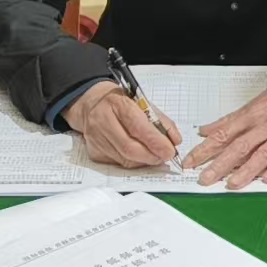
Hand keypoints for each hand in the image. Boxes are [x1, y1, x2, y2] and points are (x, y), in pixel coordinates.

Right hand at [66, 82, 181, 167]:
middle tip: (165, 156)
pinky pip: (117, 163)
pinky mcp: (93, 152)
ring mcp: (96, 138)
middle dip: (151, 156)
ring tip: (155, 156)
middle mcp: (103, 121)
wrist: (91, 104)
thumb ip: (161, 121)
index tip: (169, 150)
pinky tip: (139, 156)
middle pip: (129, 148)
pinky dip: (133, 162)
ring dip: (144, 161)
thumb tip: (175, 140)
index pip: (138, 126)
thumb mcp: (142, 102)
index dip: (155, 141)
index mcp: (118, 104)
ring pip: (124, 159)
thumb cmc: (120, 103)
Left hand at [184, 64, 266, 188]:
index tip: (191, 161)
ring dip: (246, 170)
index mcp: (254, 113)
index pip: (224, 132)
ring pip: (263, 155)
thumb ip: (231, 119)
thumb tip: (206, 130)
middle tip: (204, 179)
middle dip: (220, 164)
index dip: (206, 148)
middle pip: (240, 146)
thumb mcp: (257, 100)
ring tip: (231, 184)